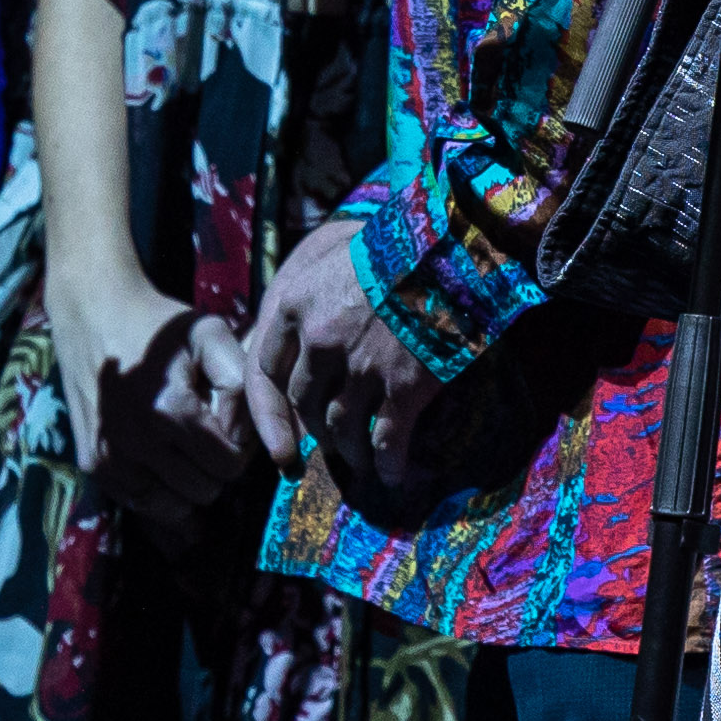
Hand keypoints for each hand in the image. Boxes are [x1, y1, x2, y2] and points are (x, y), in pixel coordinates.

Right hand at [50, 258, 256, 519]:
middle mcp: (136, 444)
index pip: (230, 462)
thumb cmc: (158, 324)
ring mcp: (110, 460)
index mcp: (170, 410)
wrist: (93, 315)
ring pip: (177, 506)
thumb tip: (244, 435)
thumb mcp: (210, 334)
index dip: (241, 442)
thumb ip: (239, 382)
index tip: (230, 419)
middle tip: (210, 433)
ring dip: (191, 482)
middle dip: (218, 465)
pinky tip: (167, 468)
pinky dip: (162, 496)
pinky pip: (143, 507)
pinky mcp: (93, 467)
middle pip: (207, 488)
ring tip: (187, 446)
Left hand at [239, 215, 435, 487]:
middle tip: (332, 442)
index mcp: (296, 307)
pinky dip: (388, 464)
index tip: (281, 424)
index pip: (266, 369)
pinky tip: (393, 476)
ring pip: (342, 428)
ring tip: (363, 462)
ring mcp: (361, 368)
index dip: (271, 405)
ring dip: (350, 452)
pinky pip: (386, 441)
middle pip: (305, 403)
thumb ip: (320, 295)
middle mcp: (320, 342)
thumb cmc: (401, 244)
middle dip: (317, 430)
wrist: (454, 246)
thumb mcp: (340, 257)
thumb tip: (316, 333)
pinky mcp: (404, 388)